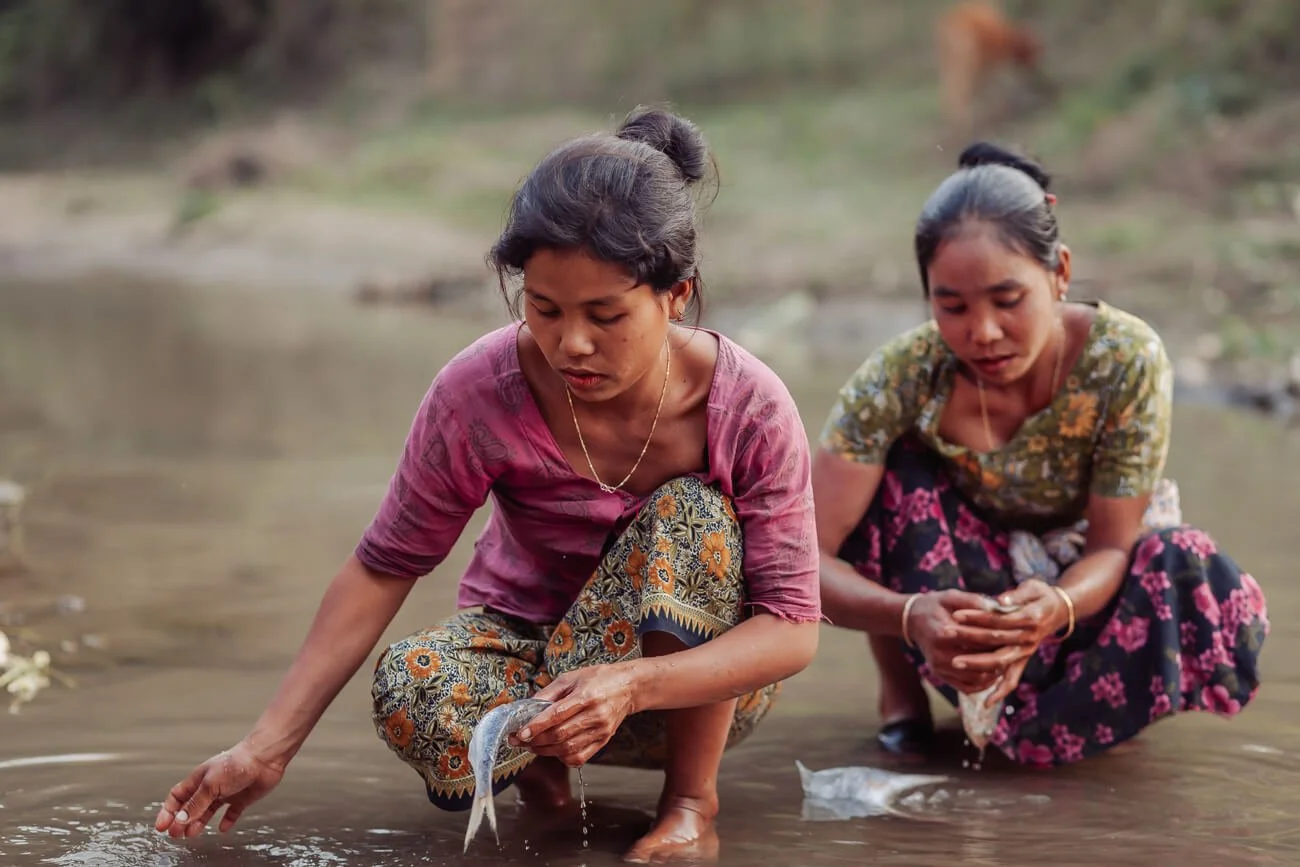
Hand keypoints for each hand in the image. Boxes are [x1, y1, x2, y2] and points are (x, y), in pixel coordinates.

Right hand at [154, 739, 286, 838]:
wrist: (265, 757)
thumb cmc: (237, 763)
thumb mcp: (211, 784)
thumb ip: (196, 803)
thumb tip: (180, 819)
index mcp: (199, 779)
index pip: (177, 796)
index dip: (168, 811)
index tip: (162, 826)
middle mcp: (211, 786)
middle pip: (191, 806)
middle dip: (181, 820)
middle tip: (176, 834)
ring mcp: (226, 792)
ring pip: (208, 811)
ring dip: (199, 822)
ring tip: (192, 834)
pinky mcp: (242, 798)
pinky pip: (231, 812)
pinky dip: (226, 821)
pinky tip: (222, 828)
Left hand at [510, 663, 637, 766]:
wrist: (628, 687)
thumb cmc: (599, 678)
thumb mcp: (572, 677)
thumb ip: (549, 693)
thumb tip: (527, 707)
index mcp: (586, 696)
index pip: (557, 715)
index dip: (536, 726)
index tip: (520, 733)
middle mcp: (595, 715)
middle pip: (560, 735)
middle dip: (535, 740)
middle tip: (519, 740)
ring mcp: (601, 731)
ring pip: (568, 749)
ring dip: (545, 750)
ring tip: (532, 745)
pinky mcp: (604, 740)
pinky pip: (580, 757)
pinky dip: (562, 757)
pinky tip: (554, 750)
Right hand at [906, 589, 1029, 693]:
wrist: (912, 620)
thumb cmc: (935, 605)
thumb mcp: (951, 596)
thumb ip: (973, 600)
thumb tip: (998, 607)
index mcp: (943, 632)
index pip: (981, 639)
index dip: (1002, 636)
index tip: (1019, 632)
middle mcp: (940, 654)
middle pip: (981, 661)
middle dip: (1003, 655)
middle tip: (1020, 649)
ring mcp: (939, 667)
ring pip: (977, 678)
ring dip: (995, 672)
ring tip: (1009, 660)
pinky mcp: (941, 675)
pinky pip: (967, 686)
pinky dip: (984, 683)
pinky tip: (994, 672)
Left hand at [950, 579, 1071, 704]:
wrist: (1059, 611)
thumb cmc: (1042, 595)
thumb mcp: (1033, 588)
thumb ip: (1016, 595)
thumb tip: (1000, 601)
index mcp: (1030, 618)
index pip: (998, 618)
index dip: (976, 616)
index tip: (955, 614)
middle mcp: (1028, 638)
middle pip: (995, 640)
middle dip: (968, 638)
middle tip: (945, 634)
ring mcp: (1025, 652)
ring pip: (1000, 662)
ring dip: (976, 663)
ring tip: (953, 662)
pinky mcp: (1022, 660)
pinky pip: (1012, 680)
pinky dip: (1000, 691)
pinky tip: (985, 702)